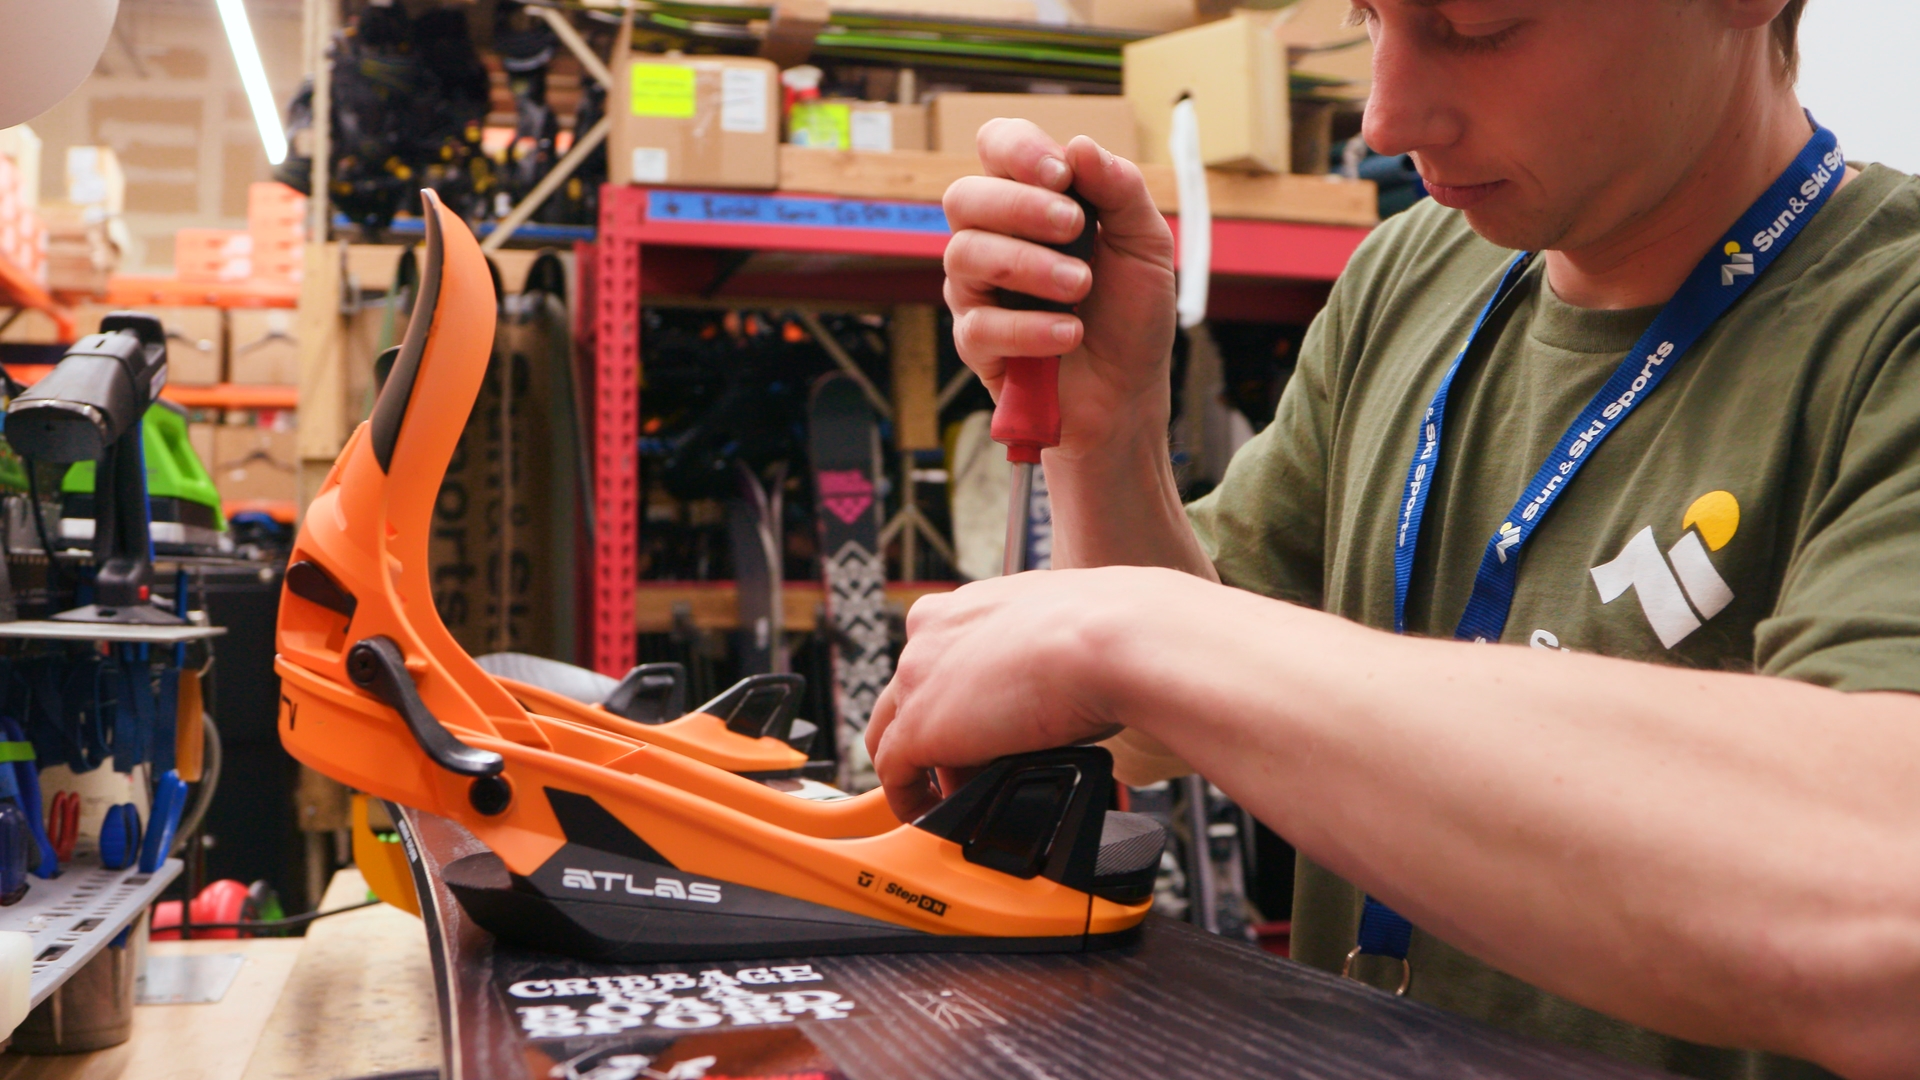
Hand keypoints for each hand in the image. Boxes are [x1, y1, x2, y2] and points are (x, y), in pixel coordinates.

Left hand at [866, 567, 1201, 820]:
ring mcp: (916, 678)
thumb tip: (1062, 686)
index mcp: (966, 606)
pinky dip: (910, 799)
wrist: (1112, 640)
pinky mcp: (917, 727)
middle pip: (911, 694)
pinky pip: (894, 774)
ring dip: (922, 767)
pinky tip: (932, 817)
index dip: (957, 698)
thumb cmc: (1111, 630)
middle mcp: (931, 632)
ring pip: (894, 732)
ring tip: (955, 797)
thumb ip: (1044, 652)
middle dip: (938, 733)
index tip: (982, 726)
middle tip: (975, 766)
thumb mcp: (1065, 630)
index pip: (939, 657)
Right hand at [942, 122, 1177, 455]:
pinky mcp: (975, 342)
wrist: (1128, 392)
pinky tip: (1070, 334)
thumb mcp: (1146, 244)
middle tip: (1074, 229)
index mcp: (1031, 202)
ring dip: (1030, 265)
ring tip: (1080, 287)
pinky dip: (1031, 327)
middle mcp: (993, 238)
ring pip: (965, 254)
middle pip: (964, 196)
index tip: (1061, 174)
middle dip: (1019, 206)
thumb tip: (1081, 146)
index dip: (1017, 150)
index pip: (996, 147)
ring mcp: (977, 289)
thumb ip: (1121, 191)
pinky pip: (980, 323)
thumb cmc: (1131, 314)